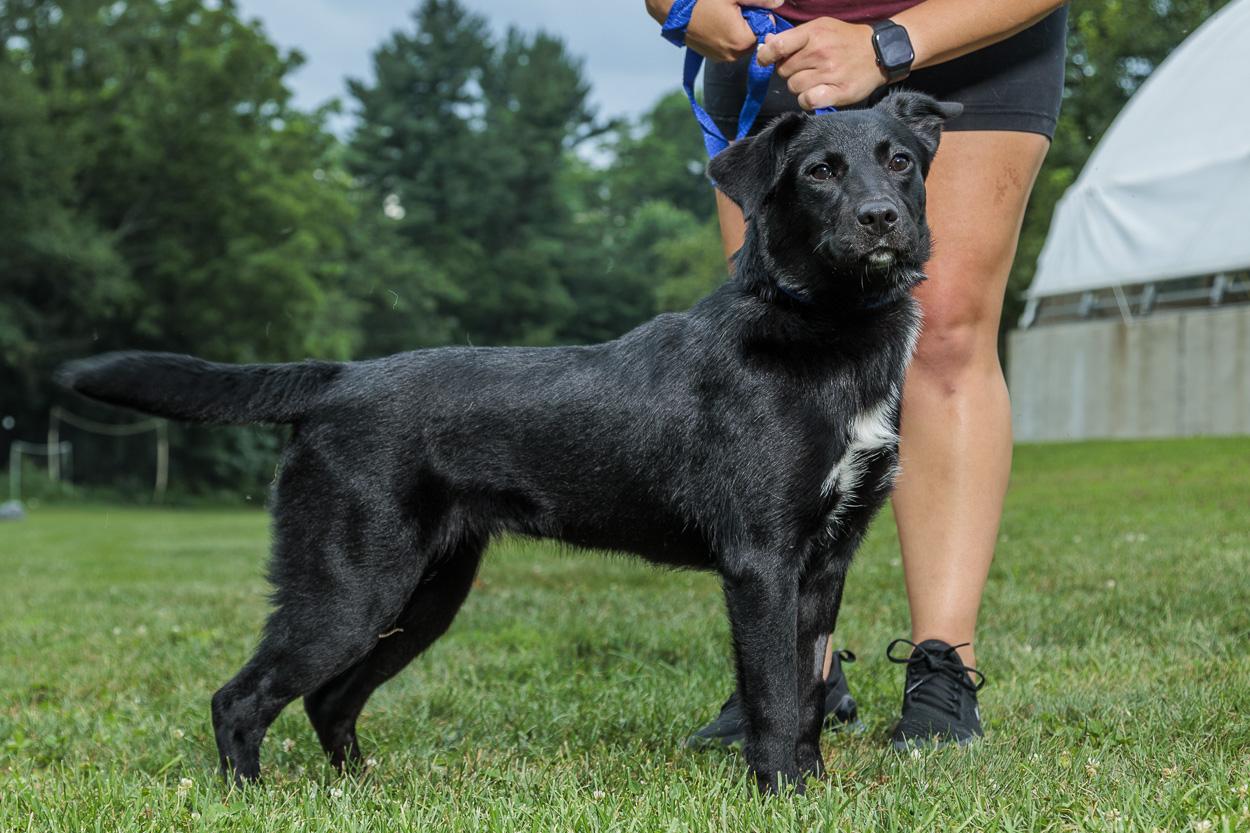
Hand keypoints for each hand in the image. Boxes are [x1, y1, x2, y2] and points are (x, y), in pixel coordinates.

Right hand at [647, 0, 784, 62]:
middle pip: (753, 38)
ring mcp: (719, 57)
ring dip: (737, 27)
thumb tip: (780, 2)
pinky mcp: (710, 55)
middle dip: (749, 22)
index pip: (765, 30)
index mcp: (741, 42)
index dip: (759, 14)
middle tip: (732, 7)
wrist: (670, 7)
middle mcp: (732, 56)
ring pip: (740, 41)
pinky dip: (725, 33)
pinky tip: (714, 20)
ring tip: (721, 12)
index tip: (745, 5)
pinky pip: (726, 44)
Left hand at [756, 17, 887, 109]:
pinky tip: (816, 94)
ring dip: (799, 86)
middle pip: (783, 71)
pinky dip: (808, 100)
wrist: (879, 52)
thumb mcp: (820, 28)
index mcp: (813, 33)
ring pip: (794, 87)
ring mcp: (830, 73)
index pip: (778, 46)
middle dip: (789, 71)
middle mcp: (820, 52)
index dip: (765, 56)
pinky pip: (808, 101)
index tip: (765, 60)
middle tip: (804, 69)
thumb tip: (766, 44)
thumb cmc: (844, 39)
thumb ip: (793, 37)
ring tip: (814, 80)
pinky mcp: (839, 92)